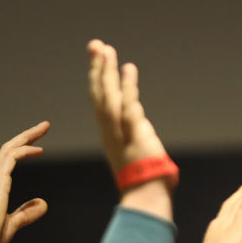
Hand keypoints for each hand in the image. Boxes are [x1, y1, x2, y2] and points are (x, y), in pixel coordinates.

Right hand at [0, 123, 49, 242]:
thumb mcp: (12, 223)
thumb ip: (26, 212)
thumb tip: (43, 204)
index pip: (7, 161)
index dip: (23, 150)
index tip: (38, 148)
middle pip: (9, 148)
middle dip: (27, 136)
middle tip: (43, 127)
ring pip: (10, 148)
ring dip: (28, 136)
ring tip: (44, 127)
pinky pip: (12, 157)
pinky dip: (25, 150)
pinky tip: (38, 149)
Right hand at [87, 40, 168, 175]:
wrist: (145, 197)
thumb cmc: (144, 183)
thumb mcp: (136, 155)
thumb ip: (136, 140)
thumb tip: (142, 133)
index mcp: (109, 134)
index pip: (101, 101)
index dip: (98, 80)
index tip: (98, 60)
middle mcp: (109, 130)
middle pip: (100, 93)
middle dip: (98, 68)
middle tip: (96, 45)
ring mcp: (120, 132)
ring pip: (109, 95)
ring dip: (106, 71)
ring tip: (106, 49)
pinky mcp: (134, 134)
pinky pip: (129, 106)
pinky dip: (128, 86)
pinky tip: (129, 68)